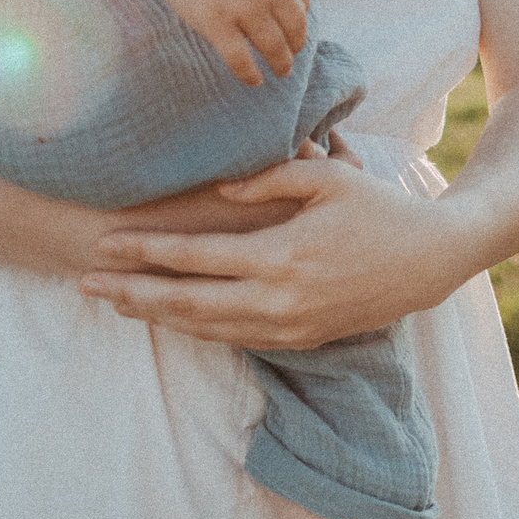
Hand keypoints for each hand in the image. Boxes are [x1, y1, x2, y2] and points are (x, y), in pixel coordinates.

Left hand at [78, 155, 476, 349]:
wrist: (432, 261)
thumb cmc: (380, 209)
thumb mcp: (329, 178)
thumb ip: (270, 178)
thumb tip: (219, 187)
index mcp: (282, 255)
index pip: (196, 258)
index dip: (146, 252)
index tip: (105, 244)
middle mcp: (279, 300)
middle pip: (187, 303)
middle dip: (133, 293)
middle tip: (86, 283)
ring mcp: (290, 327)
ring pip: (207, 329)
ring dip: (158, 317)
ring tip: (116, 303)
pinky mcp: (300, 339)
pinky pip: (235, 339)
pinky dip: (197, 331)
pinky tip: (171, 320)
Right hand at [146, 0, 310, 86]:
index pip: (303, 5)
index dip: (301, 25)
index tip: (294, 37)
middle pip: (294, 28)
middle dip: (295, 48)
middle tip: (289, 60)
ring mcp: (242, 6)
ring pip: (272, 46)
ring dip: (281, 64)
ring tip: (280, 71)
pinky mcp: (216, 22)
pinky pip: (240, 59)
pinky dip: (251, 74)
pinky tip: (255, 80)